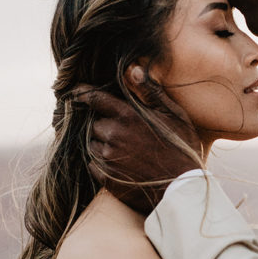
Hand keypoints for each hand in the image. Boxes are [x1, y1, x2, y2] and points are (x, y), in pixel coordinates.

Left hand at [76, 80, 201, 214]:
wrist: (182, 188)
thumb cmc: (182, 149)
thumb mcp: (174, 116)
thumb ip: (151, 92)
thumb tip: (132, 69)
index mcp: (128, 116)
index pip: (95, 98)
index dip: (83, 94)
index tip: (75, 93)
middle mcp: (113, 135)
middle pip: (94, 123)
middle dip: (104, 125)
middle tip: (123, 133)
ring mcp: (108, 157)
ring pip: (92, 144)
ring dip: (102, 144)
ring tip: (124, 151)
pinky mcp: (106, 178)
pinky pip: (93, 164)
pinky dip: (101, 163)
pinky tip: (120, 165)